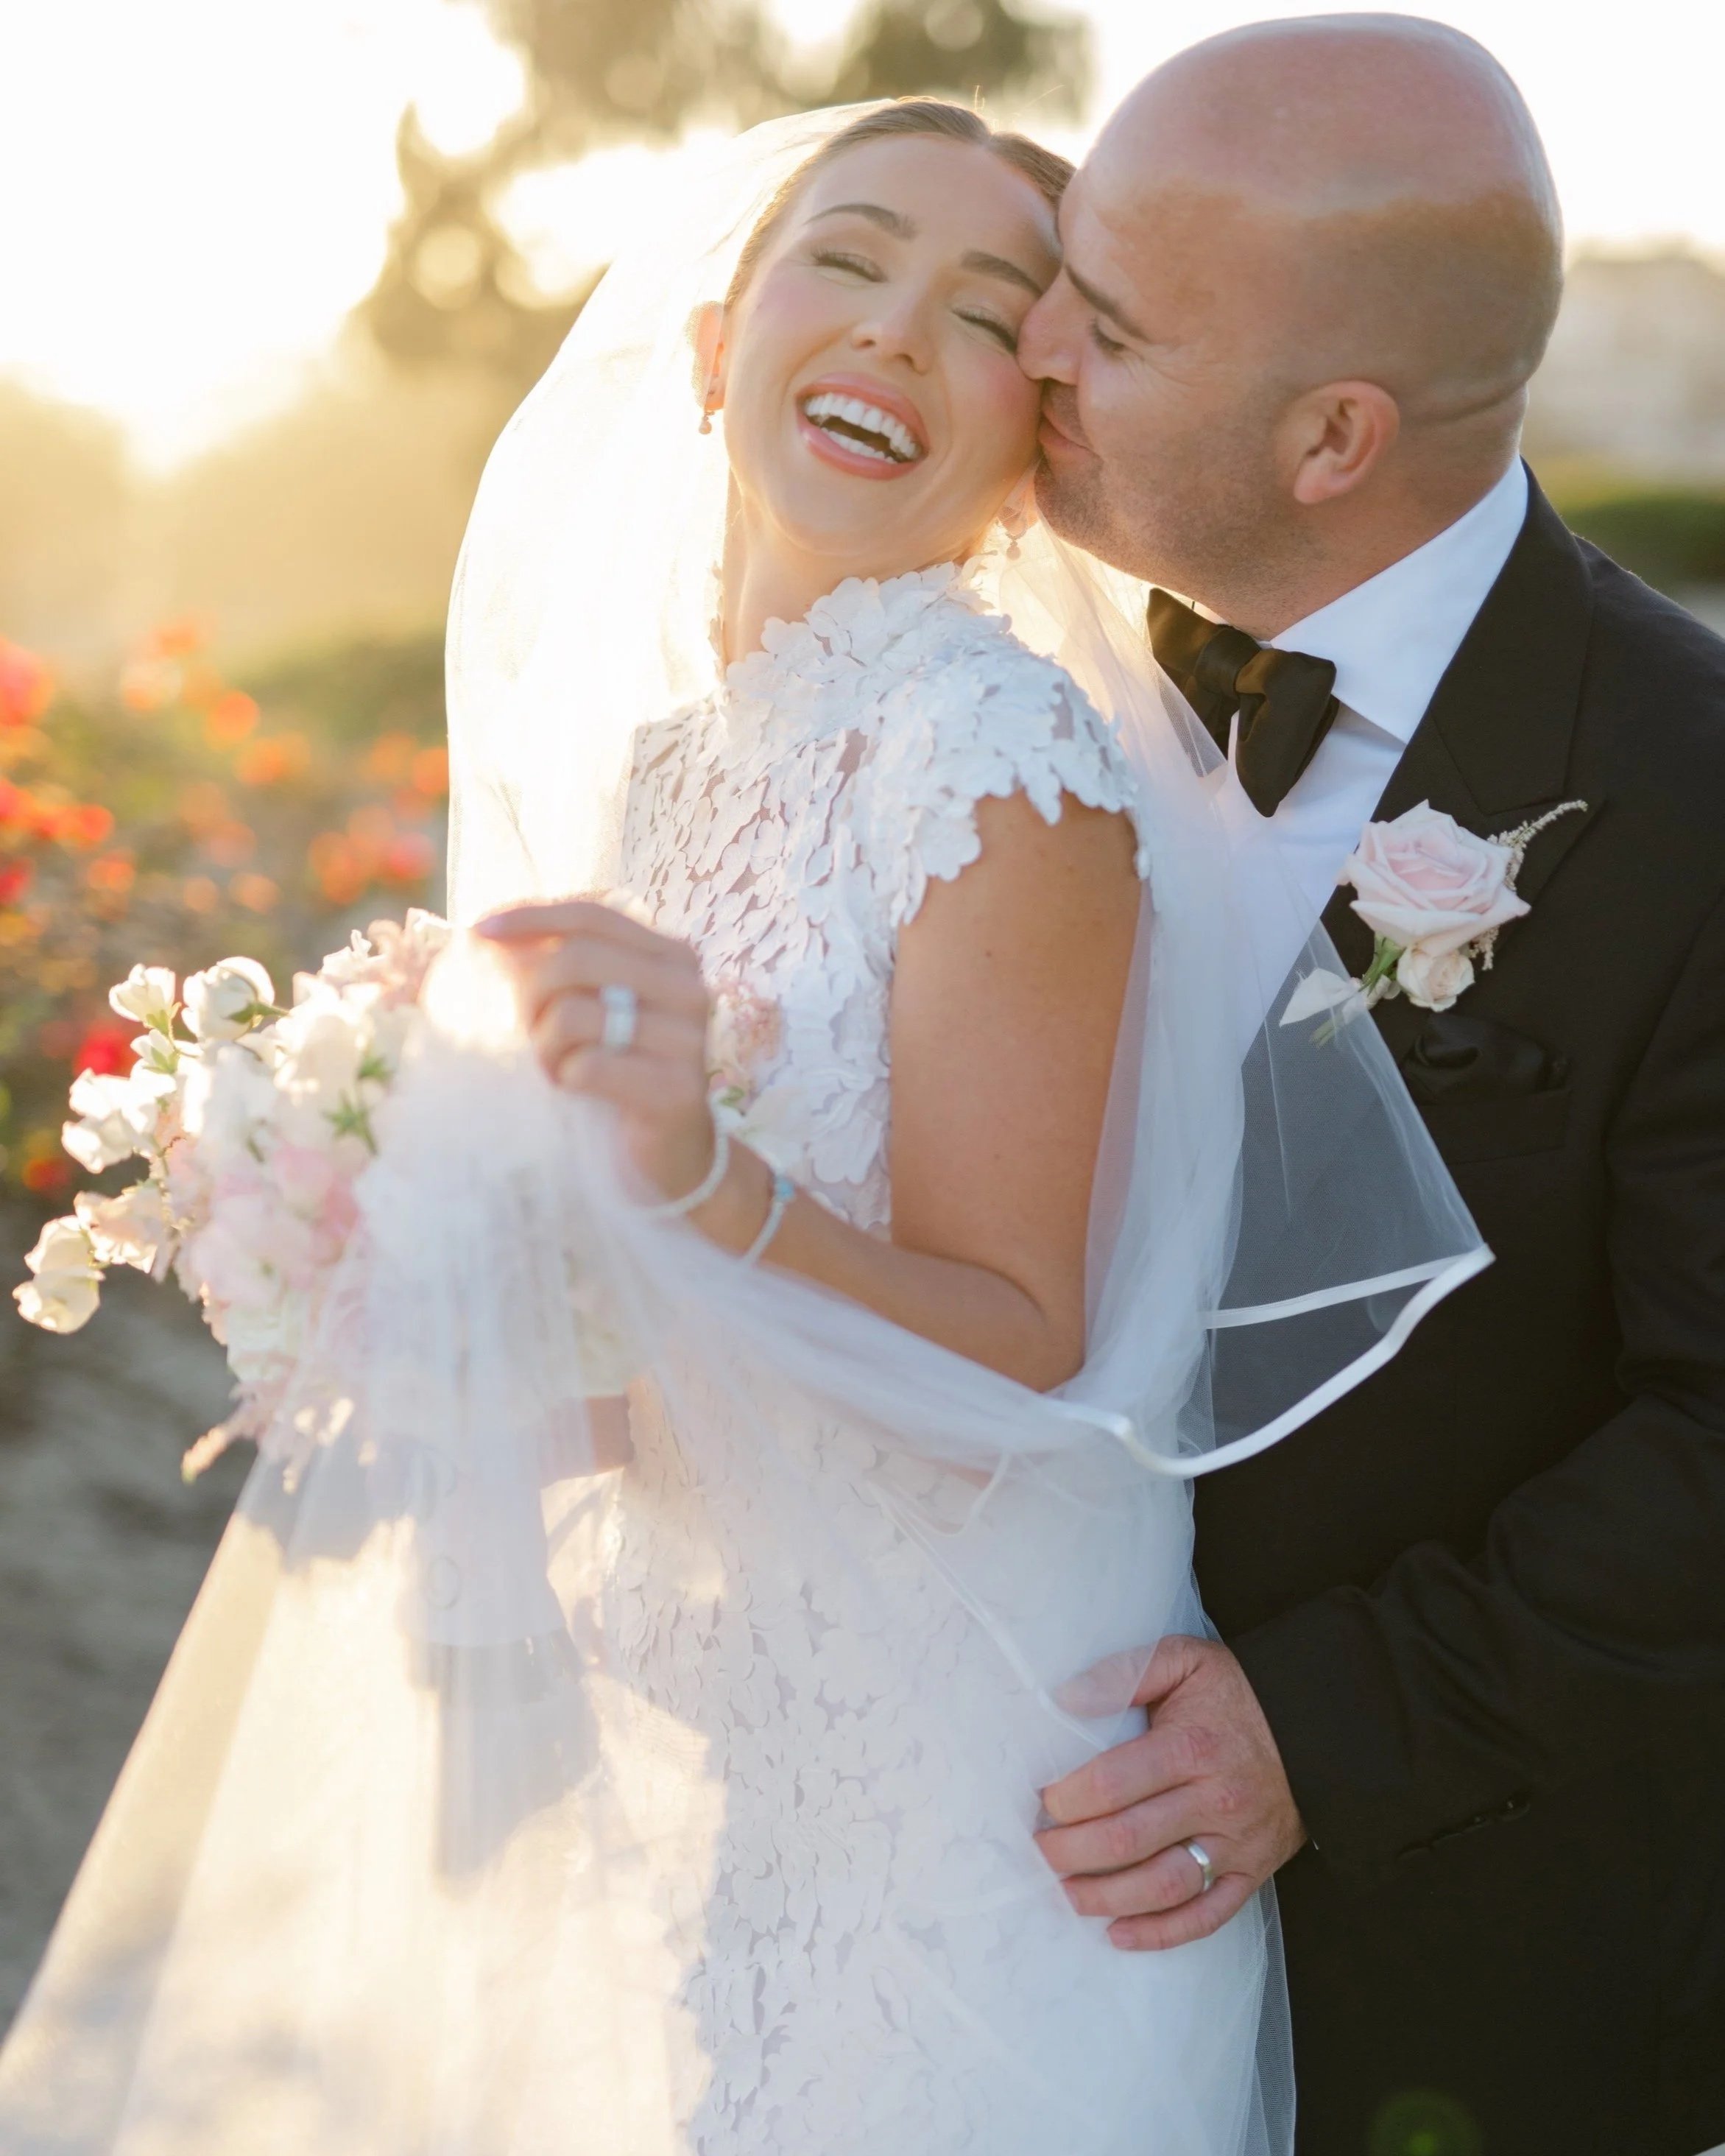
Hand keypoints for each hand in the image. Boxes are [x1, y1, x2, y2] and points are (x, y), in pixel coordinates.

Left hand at [475, 898, 714, 1201]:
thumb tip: (486, 934)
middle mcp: (688, 988)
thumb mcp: (601, 1008)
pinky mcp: (676, 1090)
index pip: (593, 917)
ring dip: (545, 1047)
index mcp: (671, 956)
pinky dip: (565, 1078)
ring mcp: (688, 1040)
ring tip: (555, 1067)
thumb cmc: (623, 1072)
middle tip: (526, 1030)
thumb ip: (566, 967)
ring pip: (573, 1015)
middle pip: (577, 959)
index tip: (479, 933)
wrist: (675, 1155)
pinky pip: (586, 1067)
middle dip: (530, 993)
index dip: (532, 918)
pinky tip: (574, 1089)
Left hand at [1035, 1635, 1306, 1950]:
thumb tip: (1066, 1697)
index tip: (1043, 1801)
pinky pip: (1206, 1917)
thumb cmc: (1237, 1693)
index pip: (1112, 1784)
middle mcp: (1215, 1800)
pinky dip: (1160, 1935)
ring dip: (1105, 1898)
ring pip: (1162, 1887)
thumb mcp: (1185, 1661)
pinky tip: (1118, 1933)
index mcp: (1191, 1747)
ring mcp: (1236, 1844)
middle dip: (1071, 1852)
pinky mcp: (1252, 1873)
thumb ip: (1125, 1673)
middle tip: (1041, 1849)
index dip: (1067, 1799)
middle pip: (1128, 1840)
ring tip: (1066, 1892)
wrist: (1313, 1726)